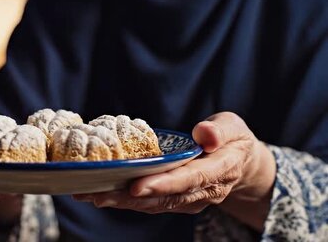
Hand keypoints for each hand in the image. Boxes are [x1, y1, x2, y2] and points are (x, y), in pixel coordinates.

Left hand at [72, 112, 275, 230]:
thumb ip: (220, 130)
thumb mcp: (233, 126)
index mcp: (220, 170)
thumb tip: (204, 133)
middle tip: (99, 193)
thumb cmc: (232, 139)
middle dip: (130, 198)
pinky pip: (150, 204)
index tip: (137, 187)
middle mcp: (204, 191)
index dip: (163, 184)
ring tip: (90, 194)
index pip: (191, 179)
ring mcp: (190, 200)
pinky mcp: (177, 202)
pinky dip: (125, 200)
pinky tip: (100, 194)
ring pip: (154, 204)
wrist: (240, 163)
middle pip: (165, 197)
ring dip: (121, 201)